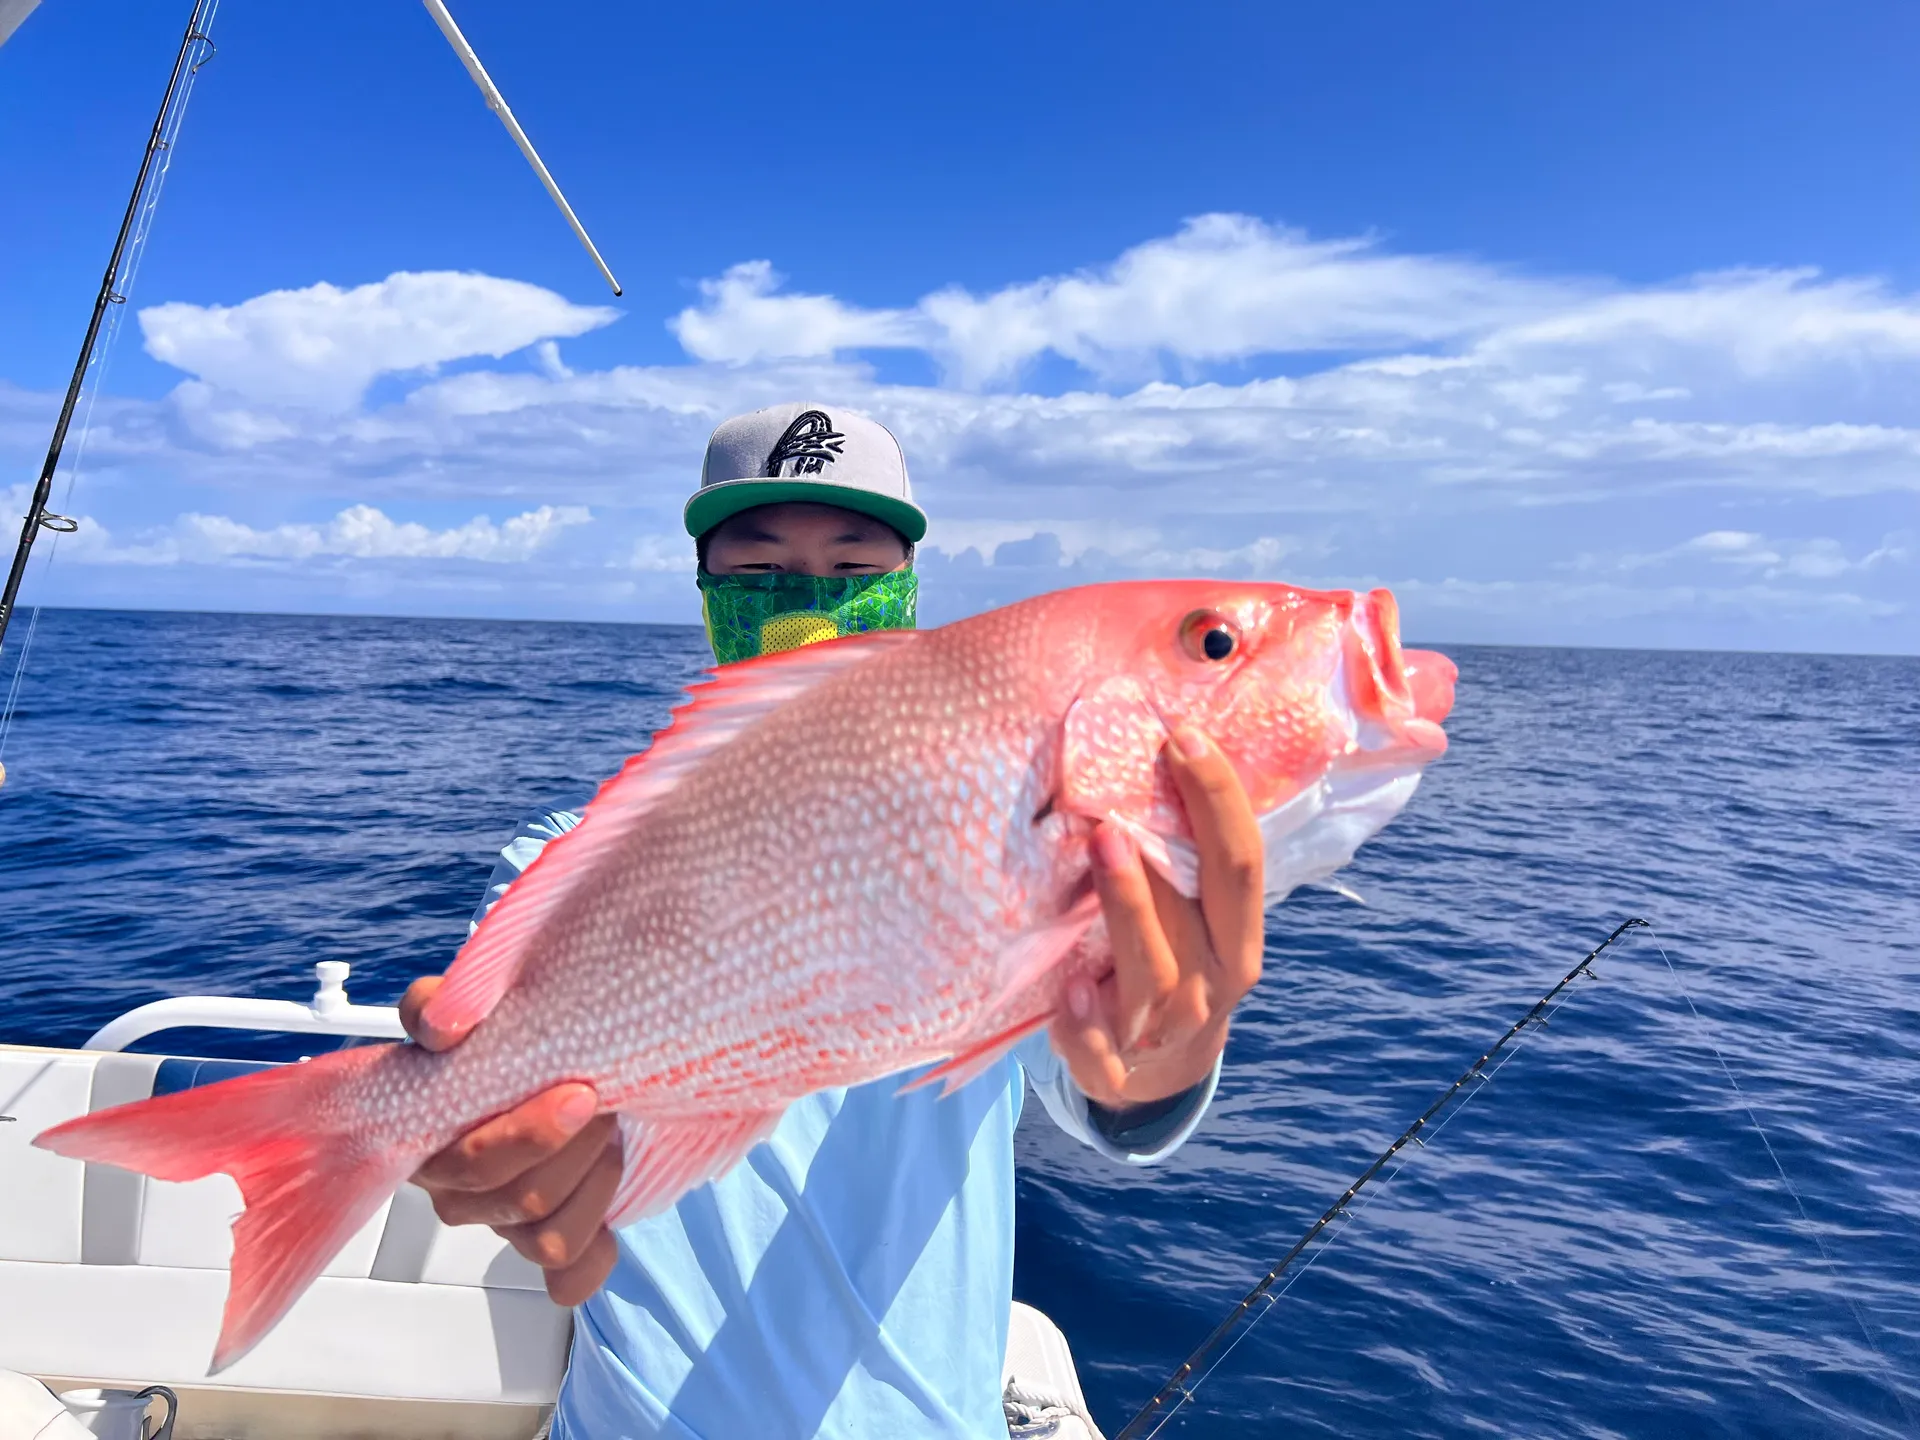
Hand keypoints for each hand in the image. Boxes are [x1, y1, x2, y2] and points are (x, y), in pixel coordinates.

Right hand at [399, 976, 621, 1305]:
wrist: (553, 1059)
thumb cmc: (501, 1039)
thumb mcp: (469, 1007)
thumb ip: (437, 1006)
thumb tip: (441, 1028)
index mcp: (431, 1144)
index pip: (475, 1166)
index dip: (531, 1137)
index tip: (580, 1094)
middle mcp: (461, 1194)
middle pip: (527, 1201)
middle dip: (581, 1147)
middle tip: (601, 1100)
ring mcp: (504, 1223)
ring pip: (552, 1240)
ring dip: (597, 1183)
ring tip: (611, 1135)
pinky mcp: (550, 1241)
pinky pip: (570, 1277)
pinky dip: (597, 1254)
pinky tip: (611, 1219)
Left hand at [1051, 726, 1264, 1106]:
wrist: (1158, 1072)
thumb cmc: (1171, 967)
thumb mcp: (1192, 924)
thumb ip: (1181, 864)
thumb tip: (1152, 752)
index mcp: (1239, 941)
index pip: (1241, 861)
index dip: (1218, 796)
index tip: (1182, 737)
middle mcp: (1213, 985)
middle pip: (1205, 909)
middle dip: (1176, 845)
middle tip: (1131, 789)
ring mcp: (1166, 1030)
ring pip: (1154, 970)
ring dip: (1128, 908)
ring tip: (1101, 847)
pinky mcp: (1117, 1069)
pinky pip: (1102, 1049)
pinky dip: (1086, 1024)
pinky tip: (1068, 990)